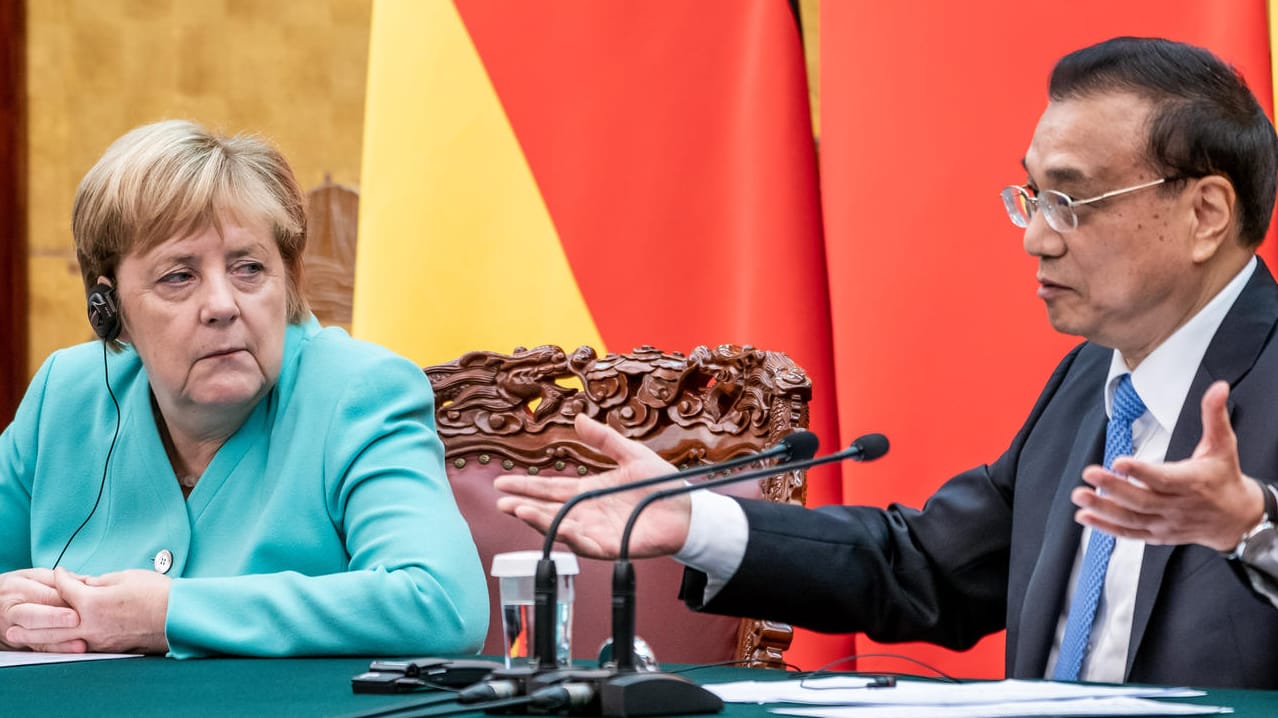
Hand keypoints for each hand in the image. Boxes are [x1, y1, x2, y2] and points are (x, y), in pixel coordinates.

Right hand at [0, 568, 81, 651]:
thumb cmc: (16, 588)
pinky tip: (70, 652)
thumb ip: (58, 579)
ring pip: (35, 636)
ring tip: (79, 644)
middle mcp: (14, 610)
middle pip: (34, 616)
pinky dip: (54, 650)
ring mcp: (13, 628)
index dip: (63, 600)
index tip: (82, 602)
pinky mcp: (18, 643)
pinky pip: (36, 648)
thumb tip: (86, 582)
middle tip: (77, 620)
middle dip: (56, 619)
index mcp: (19, 589)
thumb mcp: (32, 576)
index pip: (43, 595)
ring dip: (58, 642)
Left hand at [6, 568, 170, 653]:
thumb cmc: (157, 594)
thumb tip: (83, 582)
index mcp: (92, 602)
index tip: (59, 573)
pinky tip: (58, 644)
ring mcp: (98, 639)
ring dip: (39, 638)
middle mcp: (90, 623)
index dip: (61, 577)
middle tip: (13, 620)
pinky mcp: (108, 648)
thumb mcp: (125, 577)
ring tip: (22, 638)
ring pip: (61, 639)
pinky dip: (65, 643)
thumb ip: (99, 581)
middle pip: (51, 621)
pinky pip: (80, 645)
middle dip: (31, 618)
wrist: (178, 617)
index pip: (66, 588)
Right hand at [494, 413, 690, 559]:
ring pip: (561, 528)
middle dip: (523, 505)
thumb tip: (579, 419)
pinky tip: (559, 529)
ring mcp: (597, 531)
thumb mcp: (631, 454)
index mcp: (588, 491)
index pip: (550, 489)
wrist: (688, 508)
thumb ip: (604, 440)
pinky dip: (571, 538)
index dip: (526, 486)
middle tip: (501, 501)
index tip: (502, 483)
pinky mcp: (611, 546)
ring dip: (540, 521)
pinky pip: (587, 545)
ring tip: (520, 511)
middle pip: (548, 510)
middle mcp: (587, 512)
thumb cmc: (661, 484)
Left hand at [1072, 380, 1264, 550]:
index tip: (1118, 462)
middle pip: (1142, 499)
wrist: (1237, 520)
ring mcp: (1166, 523)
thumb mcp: (1223, 445)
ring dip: (1103, 508)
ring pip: (1132, 518)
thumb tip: (1218, 387)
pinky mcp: (1157, 535)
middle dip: (1113, 487)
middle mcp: (1177, 506)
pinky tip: (1085, 518)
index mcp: (1192, 482)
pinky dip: (1107, 528)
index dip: (1141, 472)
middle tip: (1089, 473)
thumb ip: (1214, 415)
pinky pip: (1129, 533)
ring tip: (1079, 496)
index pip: (1164, 479)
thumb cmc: (1225, 478)